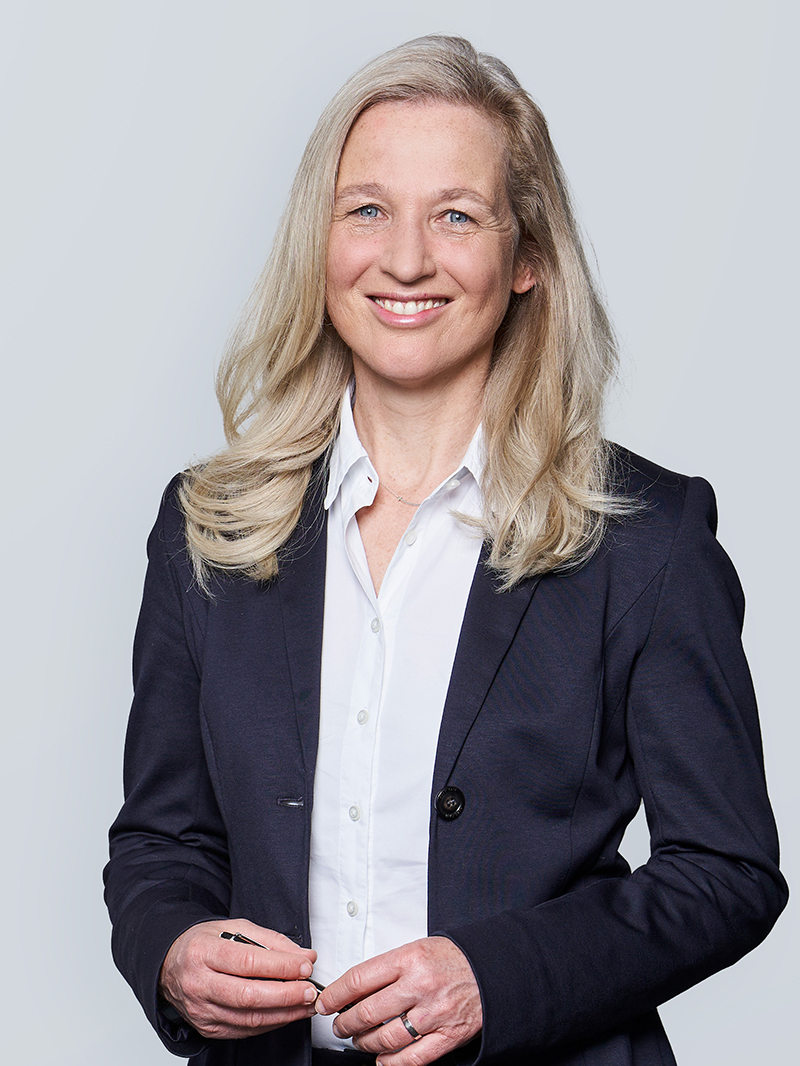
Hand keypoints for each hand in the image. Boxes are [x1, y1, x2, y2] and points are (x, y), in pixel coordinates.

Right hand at [159, 918, 318, 1038]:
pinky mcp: (207, 1028)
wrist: (169, 964)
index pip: (248, 961)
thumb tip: (304, 956)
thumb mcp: (234, 928)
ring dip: (284, 1013)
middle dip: (286, 995)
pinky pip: (244, 1030)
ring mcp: (201, 1010)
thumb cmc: (203, 944)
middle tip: (310, 990)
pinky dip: (269, 1023)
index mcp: (204, 952)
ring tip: (306, 1004)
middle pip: (248, 995)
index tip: (304, 966)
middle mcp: (199, 983)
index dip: (281, 966)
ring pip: (248, 1018)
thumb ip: (271, 941)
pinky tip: (286, 1013)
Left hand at [316, 937, 481, 1064]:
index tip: (325, 1003)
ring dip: (364, 1043)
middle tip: (339, 1024)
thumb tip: (353, 989)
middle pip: (368, 1012)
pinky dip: (391, 1063)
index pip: (359, 979)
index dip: (335, 995)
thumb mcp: (416, 948)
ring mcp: (434, 1013)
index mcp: (409, 959)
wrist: (490, 969)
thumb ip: (387, 969)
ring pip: (385, 1038)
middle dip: (345, 1023)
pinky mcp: (447, 1036)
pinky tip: (382, 1060)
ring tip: (359, 1039)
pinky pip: (412, 1058)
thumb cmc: (451, 958)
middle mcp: (420, 986)